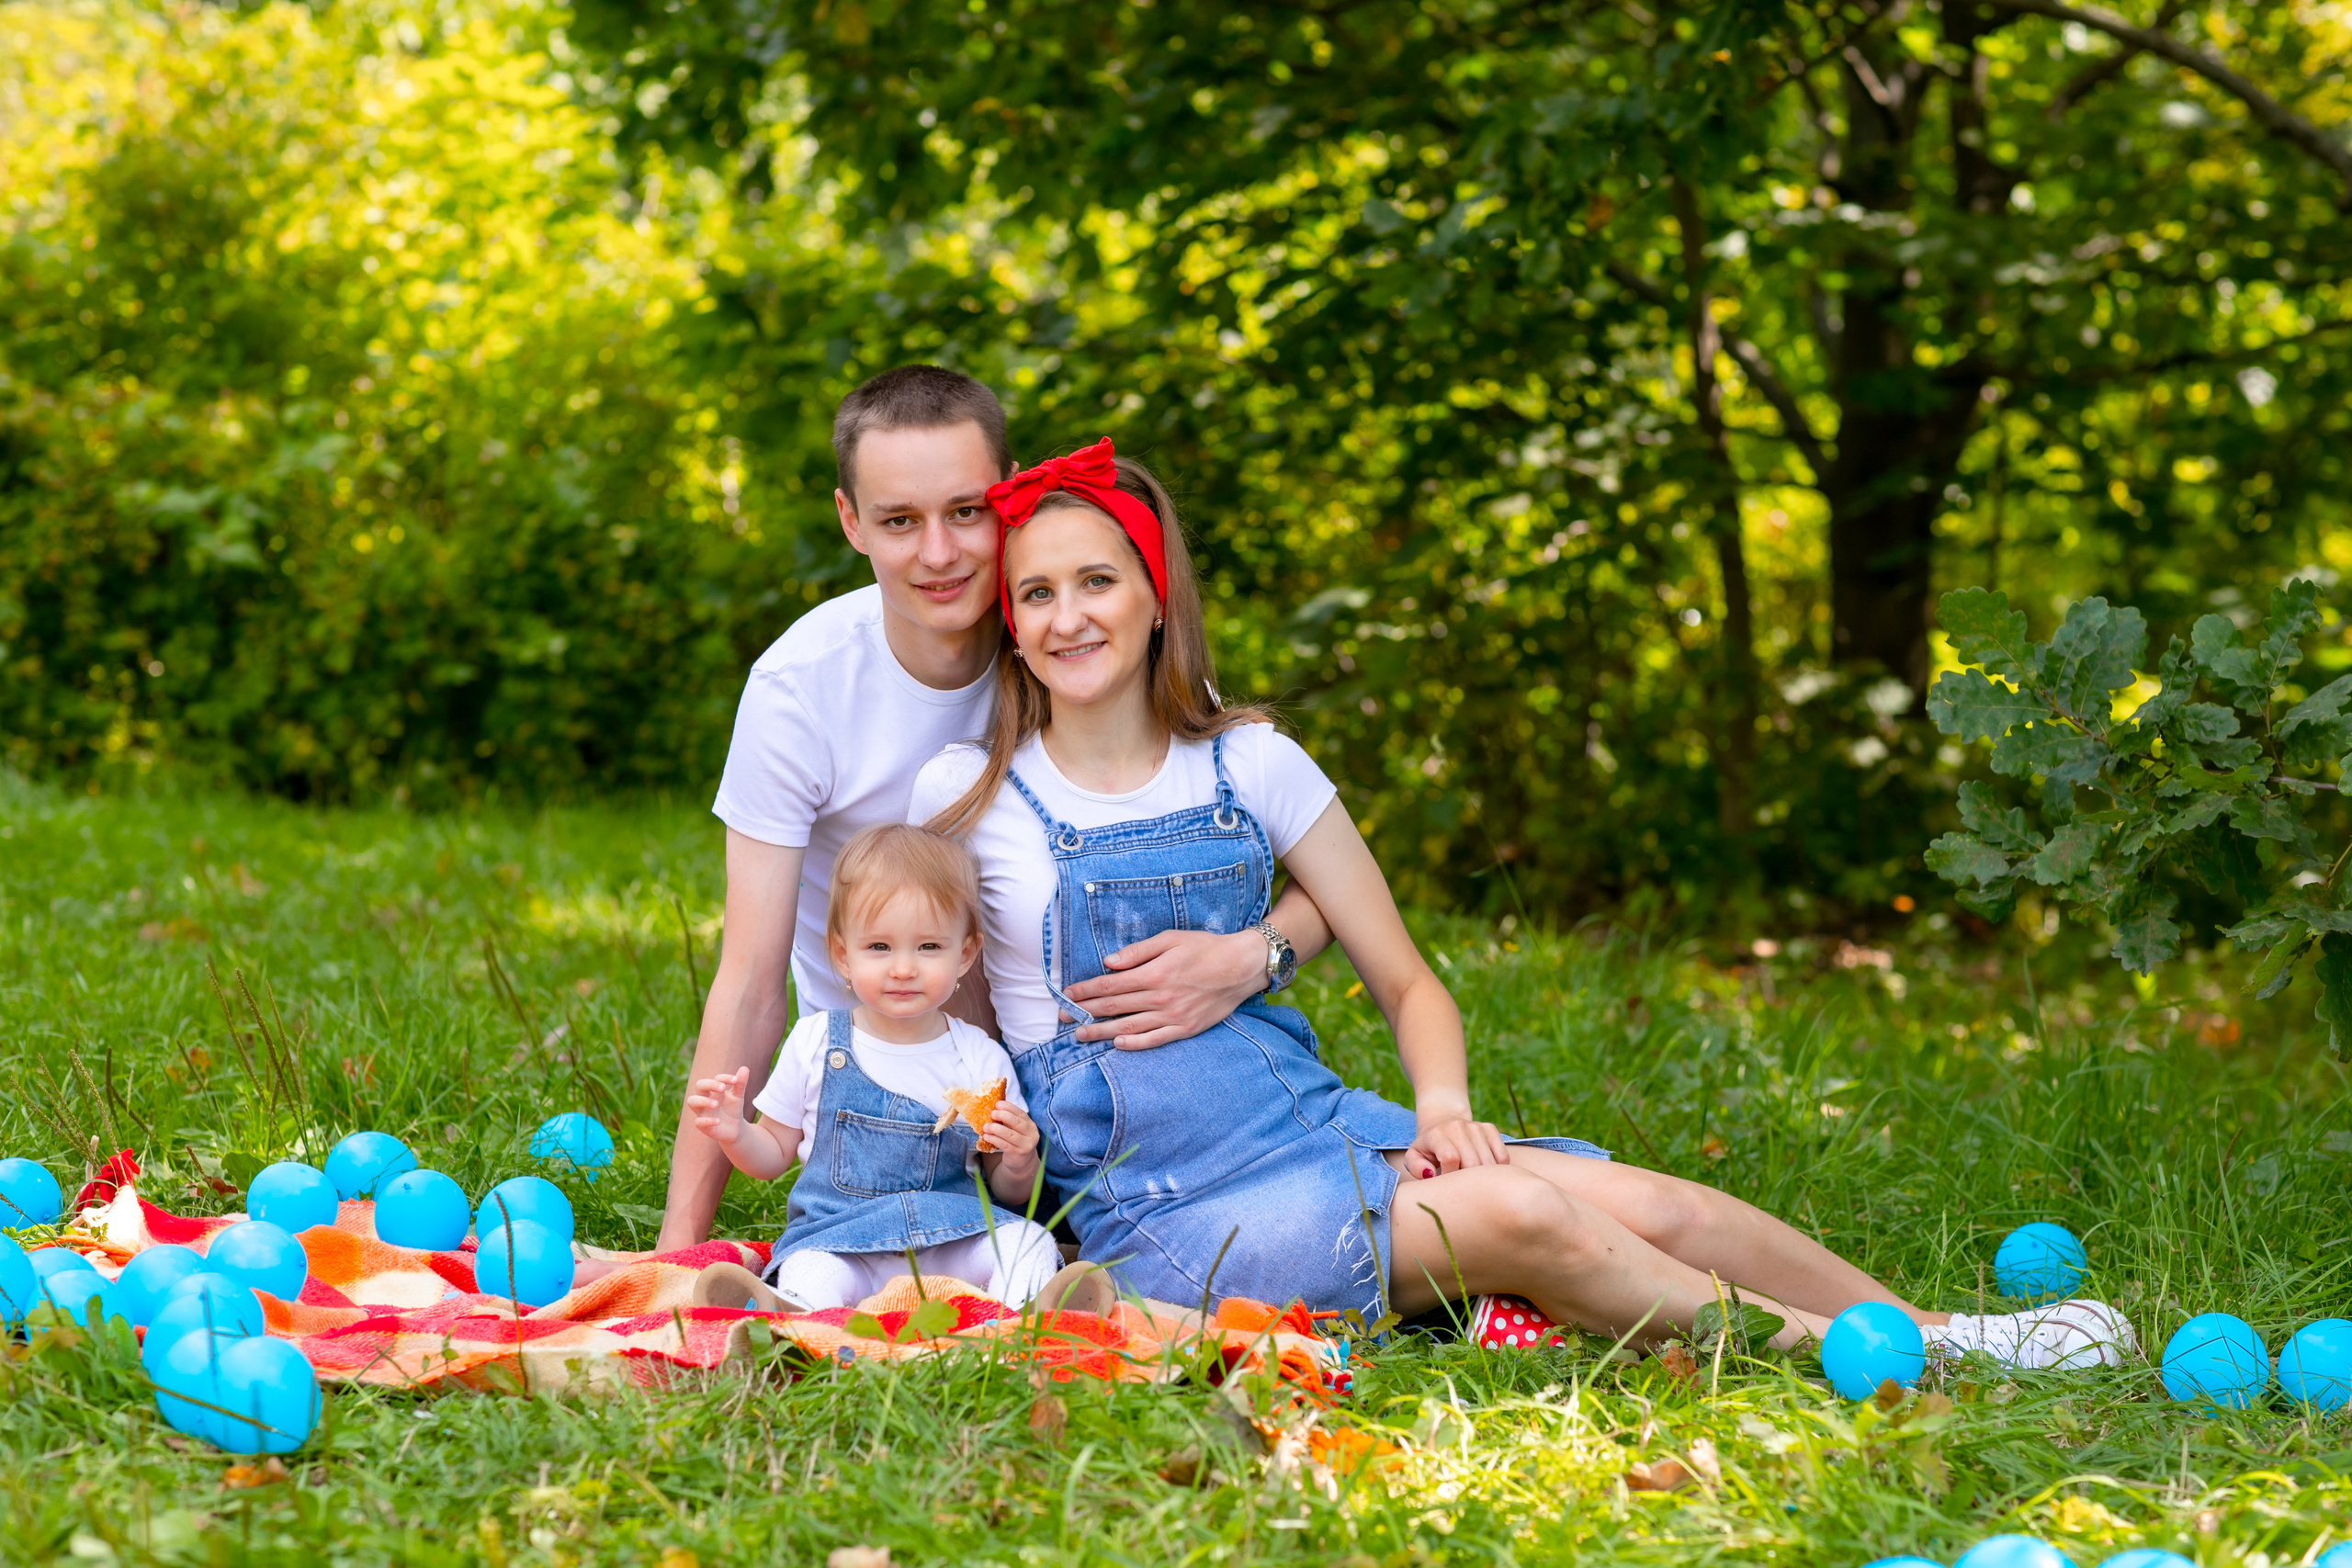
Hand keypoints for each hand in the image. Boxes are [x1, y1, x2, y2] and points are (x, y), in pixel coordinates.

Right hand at [685, 1067, 751, 1147]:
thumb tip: (745, 1068)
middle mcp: (705, 1099)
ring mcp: (702, 1112)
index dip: (724, 1078)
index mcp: (714, 1090)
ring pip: (692, 1102)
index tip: (736, 1080)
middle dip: (710, 1084)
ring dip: (703, 1101)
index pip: (715, 1079)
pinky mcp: (702, 1126)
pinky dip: (707, 1120)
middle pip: (699, 1086)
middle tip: (723, 1088)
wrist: (735, 1129)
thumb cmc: (733, 1109)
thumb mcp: (738, 1096)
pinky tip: (718, 1121)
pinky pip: (698, 1122)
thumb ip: (740, 1084)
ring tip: (716, 1104)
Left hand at [981, 1101, 1038, 1163]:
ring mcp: (1026, 1145)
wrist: (1022, 1162)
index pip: (1020, 1113)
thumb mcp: (1016, 1129)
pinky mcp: (1018, 1154)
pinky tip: (987, 1137)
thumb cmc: (1016, 1141)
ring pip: (1010, 1135)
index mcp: (1031, 1125)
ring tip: (985, 1126)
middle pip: (1017, 1123)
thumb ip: (1010, 1119)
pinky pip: (1005, 1145)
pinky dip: (995, 1140)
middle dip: (1003, 1116)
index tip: (997, 1104)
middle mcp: (1031, 1134)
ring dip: (996, 1129)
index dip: (1009, 1107)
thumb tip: (997, 1105)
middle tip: (992, 1113)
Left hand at [1063, 928, 1269, 1049]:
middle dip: (1085, 1012)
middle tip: (1062, 1017)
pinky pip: (1155, 1039)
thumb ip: (1137, 952)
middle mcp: (1160, 997)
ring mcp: (1173, 1016)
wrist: (1241, 967)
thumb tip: (1108, 963)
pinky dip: (1134, 1044)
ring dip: (1101, 1032)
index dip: (1085, 991)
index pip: (1110, 985)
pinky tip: (1117, 1045)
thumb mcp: (1171, 939)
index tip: (1067, 995)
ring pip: (1129, 1027)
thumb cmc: (1205, 948)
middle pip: (1114, 1007)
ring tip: (1080, 1035)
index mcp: (1154, 973)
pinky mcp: (1185, 1028)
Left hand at [1403, 1112, 1508, 1178]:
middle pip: (1473, 1163)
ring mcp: (1476, 1127)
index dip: (1450, 1175)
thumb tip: (1431, 1174)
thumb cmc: (1428, 1147)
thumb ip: (1416, 1167)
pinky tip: (1485, 1172)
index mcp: (1437, 1135)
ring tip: (1471, 1178)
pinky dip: (1497, 1170)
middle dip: (1468, 1180)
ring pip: (1489, 1163)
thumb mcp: (1414, 1156)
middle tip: (1461, 1183)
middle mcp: (1457, 1128)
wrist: (1442, 1120)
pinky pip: (1503, 1157)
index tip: (1447, 1179)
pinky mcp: (1490, 1129)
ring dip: (1483, 1177)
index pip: (1450, 1158)